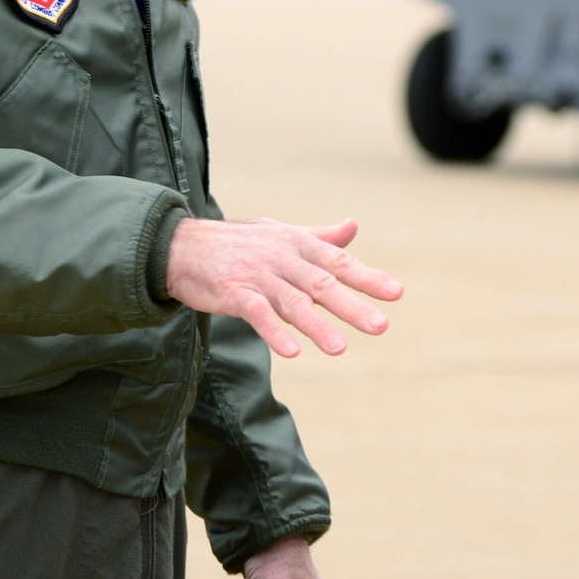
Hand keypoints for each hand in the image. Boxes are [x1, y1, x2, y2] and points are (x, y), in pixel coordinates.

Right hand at [165, 217, 401, 357]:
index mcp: (298, 243)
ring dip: (317, 326)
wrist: (183, 245)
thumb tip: (353, 226)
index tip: (396, 293)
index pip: (339, 262)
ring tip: (340, 349)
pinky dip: (274, 332)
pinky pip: (257, 313)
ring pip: (292, 301)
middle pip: (322, 283)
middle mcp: (282, 257)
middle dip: (352, 305)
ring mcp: (257, 274)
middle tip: (380, 325)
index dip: (368, 277)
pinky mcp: (233, 291)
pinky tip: (292, 352)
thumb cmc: (240, 242)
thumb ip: (320, 237)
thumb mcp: (283, 234)